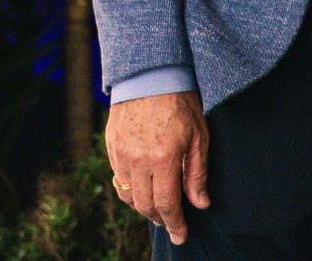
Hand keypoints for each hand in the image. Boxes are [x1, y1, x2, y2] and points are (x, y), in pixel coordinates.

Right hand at [105, 91, 210, 242]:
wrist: (149, 75)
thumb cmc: (180, 104)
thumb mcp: (199, 138)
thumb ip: (197, 174)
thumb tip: (200, 203)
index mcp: (163, 158)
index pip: (167, 204)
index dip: (175, 224)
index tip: (181, 236)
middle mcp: (137, 158)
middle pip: (145, 204)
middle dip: (159, 219)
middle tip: (171, 224)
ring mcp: (120, 151)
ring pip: (127, 194)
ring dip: (142, 206)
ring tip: (156, 208)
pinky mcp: (111, 143)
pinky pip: (116, 176)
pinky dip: (128, 188)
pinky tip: (141, 187)